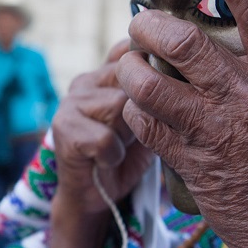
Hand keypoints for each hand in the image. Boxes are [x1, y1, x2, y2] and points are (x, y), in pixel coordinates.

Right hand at [52, 39, 154, 220]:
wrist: (95, 195)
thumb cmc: (127, 154)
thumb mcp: (148, 118)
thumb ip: (157, 91)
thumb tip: (185, 68)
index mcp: (106, 73)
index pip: (131, 52)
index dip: (150, 71)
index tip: (159, 96)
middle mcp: (86, 81)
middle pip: (131, 82)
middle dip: (141, 113)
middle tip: (135, 135)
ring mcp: (71, 102)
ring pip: (119, 108)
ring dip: (127, 136)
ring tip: (120, 147)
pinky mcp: (63, 128)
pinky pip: (105, 138)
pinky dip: (112, 155)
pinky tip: (107, 161)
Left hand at [116, 0, 247, 247]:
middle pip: (185, 46)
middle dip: (152, 24)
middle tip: (143, 20)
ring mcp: (215, 135)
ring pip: (152, 87)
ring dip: (131, 67)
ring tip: (129, 60)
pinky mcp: (191, 165)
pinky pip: (146, 128)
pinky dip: (132, 109)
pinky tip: (136, 102)